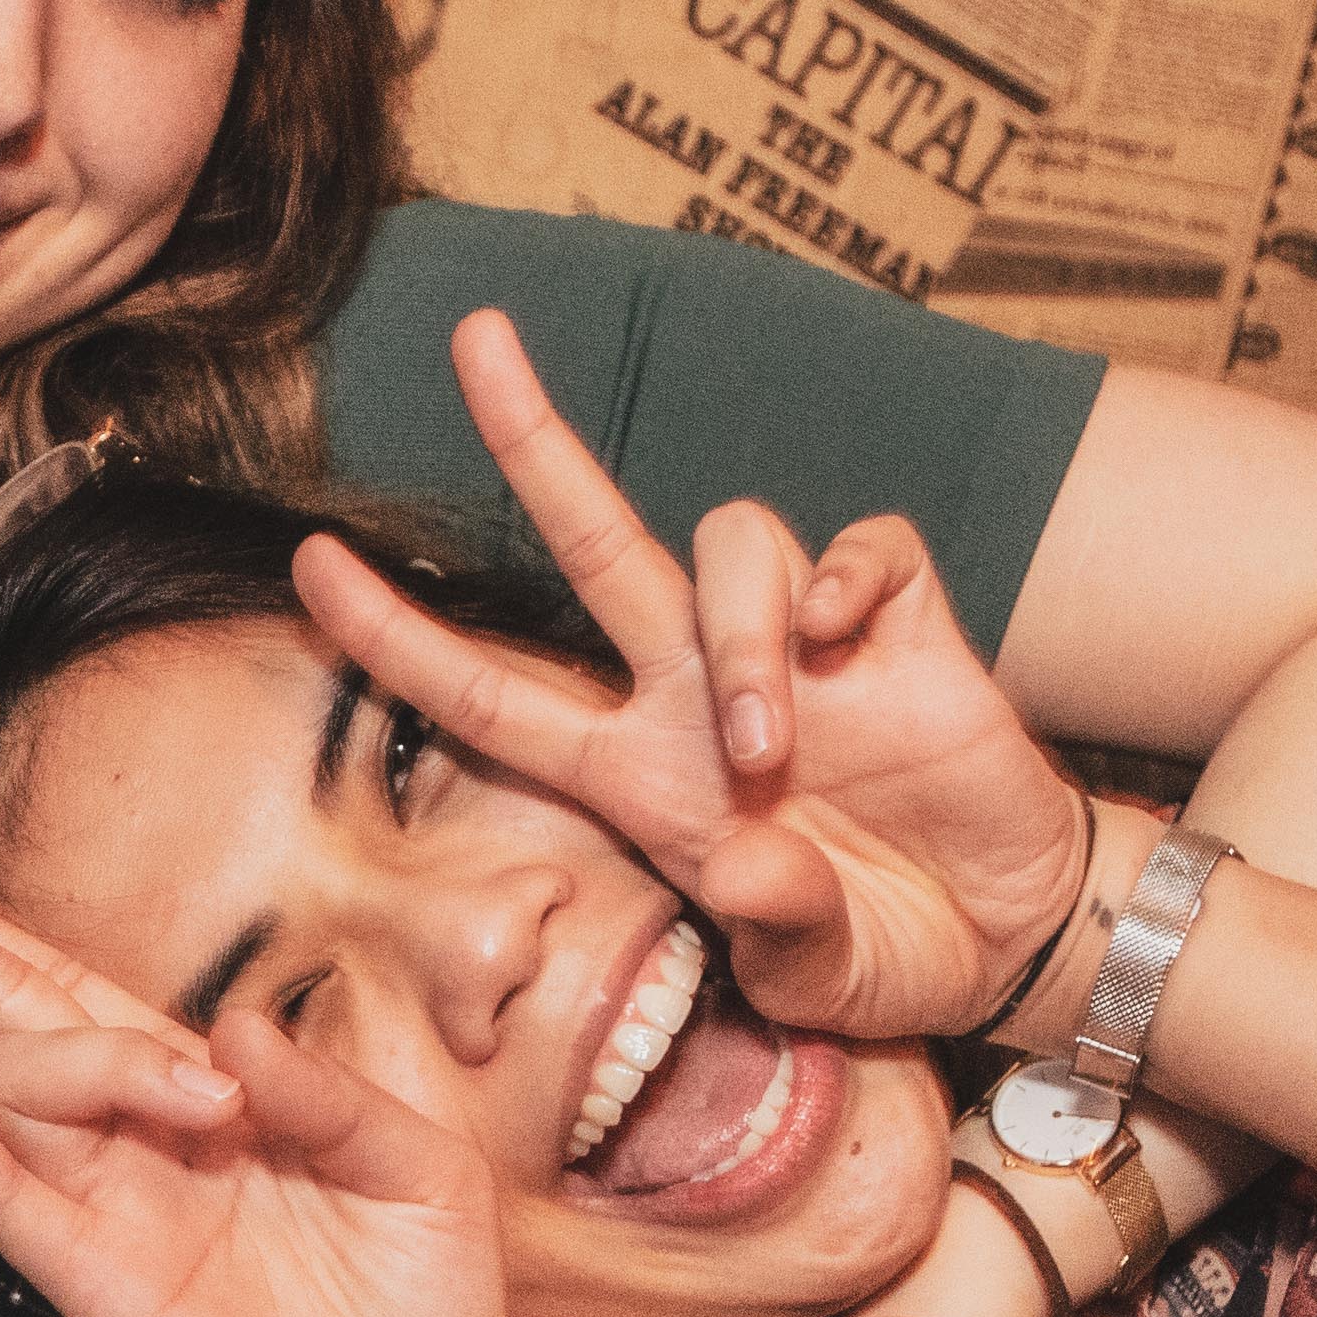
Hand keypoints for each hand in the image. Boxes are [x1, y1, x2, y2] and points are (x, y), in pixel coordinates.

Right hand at [0, 995, 508, 1316]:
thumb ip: (334, 1090)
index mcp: (207, 1096)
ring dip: (82, 1053)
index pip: (70, 983)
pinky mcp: (97, 1283)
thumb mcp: (424, 1174)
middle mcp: (139, 1141)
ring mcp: (109, 1208)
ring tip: (201, 1101)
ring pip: (18, 1079)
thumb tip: (234, 1027)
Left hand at [293, 309, 1095, 1039]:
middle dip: (533, 436)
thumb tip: (746, 867)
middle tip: (474, 336)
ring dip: (735, 628)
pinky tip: (846, 642)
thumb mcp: (818, 981)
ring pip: (729, 540)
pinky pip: (857, 546)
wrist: (1008, 936)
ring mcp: (802, 648)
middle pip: (594, 541)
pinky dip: (842, 577)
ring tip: (767, 740)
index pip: (491, 694)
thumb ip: (779, 933)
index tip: (308, 562)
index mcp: (640, 778)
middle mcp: (699, 693)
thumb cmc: (881, 952)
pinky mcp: (902, 625)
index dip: (397, 635)